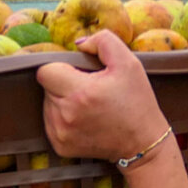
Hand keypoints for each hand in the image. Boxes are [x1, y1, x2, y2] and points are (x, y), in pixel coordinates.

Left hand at [36, 31, 166, 161]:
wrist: (142, 142)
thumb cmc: (136, 101)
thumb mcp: (129, 63)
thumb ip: (103, 41)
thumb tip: (78, 43)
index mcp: (80, 93)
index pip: (45, 71)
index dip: (61, 66)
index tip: (78, 71)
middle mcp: (66, 116)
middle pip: (47, 87)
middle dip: (64, 83)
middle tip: (89, 88)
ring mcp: (61, 134)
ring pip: (47, 104)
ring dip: (62, 100)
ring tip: (88, 105)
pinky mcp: (60, 146)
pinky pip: (51, 122)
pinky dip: (63, 117)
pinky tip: (84, 118)